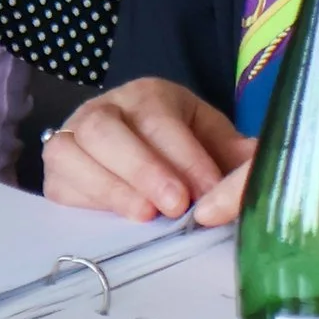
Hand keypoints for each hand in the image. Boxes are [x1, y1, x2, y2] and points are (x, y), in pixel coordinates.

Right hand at [45, 79, 256, 224]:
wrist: (133, 148)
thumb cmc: (178, 145)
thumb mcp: (208, 138)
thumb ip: (233, 153)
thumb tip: (263, 164)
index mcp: (148, 94)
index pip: (161, 120)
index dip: (184, 157)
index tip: (208, 191)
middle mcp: (104, 108)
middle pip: (108, 130)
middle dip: (143, 168)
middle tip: (176, 205)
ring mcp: (70, 138)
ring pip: (74, 153)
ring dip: (111, 188)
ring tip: (145, 217)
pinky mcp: (56, 173)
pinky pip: (58, 186)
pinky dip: (86, 204)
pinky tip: (113, 224)